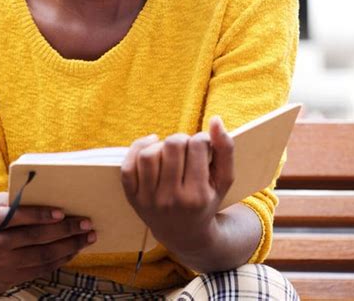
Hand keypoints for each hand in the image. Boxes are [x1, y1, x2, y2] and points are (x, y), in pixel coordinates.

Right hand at [0, 192, 95, 294]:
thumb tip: (42, 188)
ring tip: (87, 237)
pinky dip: (61, 259)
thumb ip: (11, 200)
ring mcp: (1, 266)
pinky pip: (41, 270)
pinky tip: (74, 250)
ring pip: (41, 256)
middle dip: (64, 230)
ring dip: (68, 246)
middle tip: (85, 222)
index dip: (37, 214)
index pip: (12, 216)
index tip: (61, 212)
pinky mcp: (10, 279)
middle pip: (33, 238)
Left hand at [120, 118, 233, 256]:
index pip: (197, 145)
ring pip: (150, 153)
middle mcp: (171, 200)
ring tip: (169, 152)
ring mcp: (149, 200)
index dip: (202, 139)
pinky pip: (128, 165)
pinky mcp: (132, 198)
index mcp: (197, 196)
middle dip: (182, 140)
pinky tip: (151, 145)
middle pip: (173, 145)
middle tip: (186, 149)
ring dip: (161, 145)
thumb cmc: (206, 201)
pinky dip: (138, 148)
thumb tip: (215, 120)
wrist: (184, 234)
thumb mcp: (224, 180)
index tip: (203, 148)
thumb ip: (225, 149)